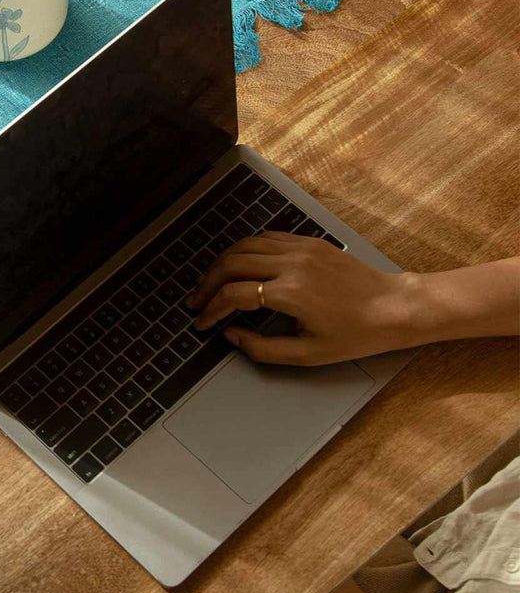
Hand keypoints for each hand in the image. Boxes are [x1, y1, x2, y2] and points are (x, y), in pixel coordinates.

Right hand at [184, 232, 415, 365]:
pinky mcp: (309, 241)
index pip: (233, 295)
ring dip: (222, 263)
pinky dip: (245, 249)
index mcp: (291, 293)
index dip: (211, 309)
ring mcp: (301, 248)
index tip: (202, 323)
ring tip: (212, 282)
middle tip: (197, 301)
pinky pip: (266, 237)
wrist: (395, 307)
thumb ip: (263, 349)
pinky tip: (240, 265)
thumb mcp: (309, 355)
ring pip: (244, 244)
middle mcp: (292, 265)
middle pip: (231, 263)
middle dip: (207, 283)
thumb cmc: (357, 335)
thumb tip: (232, 336)